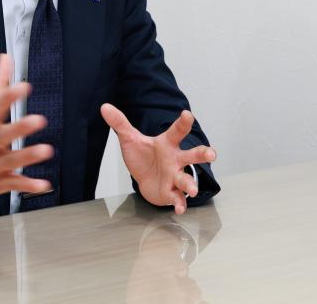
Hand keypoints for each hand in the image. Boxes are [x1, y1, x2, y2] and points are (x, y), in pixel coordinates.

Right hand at [0, 54, 52, 202]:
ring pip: (11, 161)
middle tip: (39, 119)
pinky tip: (44, 184)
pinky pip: (15, 184)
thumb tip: (5, 58)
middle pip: (2, 136)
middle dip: (19, 128)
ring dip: (28, 156)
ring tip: (47, 150)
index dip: (7, 97)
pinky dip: (29, 185)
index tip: (23, 86)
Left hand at [101, 104, 216, 213]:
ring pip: (187, 179)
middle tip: (211, 154)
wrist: (145, 179)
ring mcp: (175, 177)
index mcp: (167, 144)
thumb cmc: (144, 156)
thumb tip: (104, 107)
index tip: (187, 115)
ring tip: (193, 190)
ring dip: (191, 184)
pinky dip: (180, 203)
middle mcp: (176, 159)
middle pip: (193, 155)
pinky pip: (178, 198)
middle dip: (203, 154)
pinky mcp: (171, 192)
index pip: (177, 131)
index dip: (183, 122)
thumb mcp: (129, 139)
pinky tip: (180, 208)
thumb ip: (120, 123)